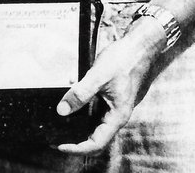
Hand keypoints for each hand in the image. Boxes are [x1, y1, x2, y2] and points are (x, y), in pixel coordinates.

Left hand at [54, 19, 161, 154]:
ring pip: (93, 124)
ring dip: (77, 123)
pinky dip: (82, 108)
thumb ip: (80, 93)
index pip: (96, 144)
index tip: (60, 145)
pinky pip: (94, 110)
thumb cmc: (125, 60)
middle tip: (55, 137)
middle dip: (74, 140)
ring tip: (60, 120)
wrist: (139, 46)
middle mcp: (116, 116)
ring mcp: (114, 107)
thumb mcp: (99, 76)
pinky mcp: (111, 98)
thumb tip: (62, 110)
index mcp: (117, 116)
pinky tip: (71, 97)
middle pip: (94, 138)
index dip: (77, 148)